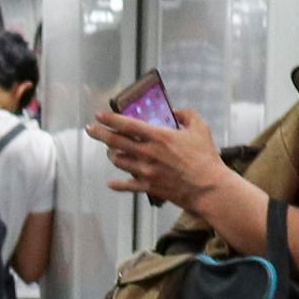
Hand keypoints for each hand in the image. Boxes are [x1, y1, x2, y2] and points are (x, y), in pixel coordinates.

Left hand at [92, 98, 231, 210]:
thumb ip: (187, 114)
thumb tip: (176, 110)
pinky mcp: (148, 187)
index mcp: (158, 136)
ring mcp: (145, 171)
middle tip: (90, 130)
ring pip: (119, 162)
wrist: (208, 188)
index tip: (99, 115)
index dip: (109, 119)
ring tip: (111, 151)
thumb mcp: (200, 128)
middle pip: (115, 142)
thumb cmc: (205, 158)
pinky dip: (117, 184)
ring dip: (112, 155)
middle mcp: (147, 153)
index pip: (126, 125)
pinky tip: (111, 182)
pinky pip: (127, 186)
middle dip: (99, 134)